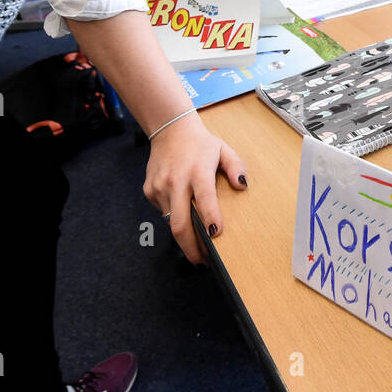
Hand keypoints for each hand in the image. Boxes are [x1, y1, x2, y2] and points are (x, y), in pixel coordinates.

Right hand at [142, 113, 247, 263]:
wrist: (169, 130)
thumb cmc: (200, 144)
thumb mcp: (224, 150)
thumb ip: (236, 167)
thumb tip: (242, 186)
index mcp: (198, 172)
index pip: (204, 200)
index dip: (209, 219)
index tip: (215, 235)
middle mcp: (176, 181)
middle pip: (180, 223)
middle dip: (191, 247)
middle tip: (202, 261)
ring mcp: (160, 187)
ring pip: (171, 221)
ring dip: (184, 234)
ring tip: (196, 242)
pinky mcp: (149, 191)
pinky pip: (163, 212)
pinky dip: (173, 216)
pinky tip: (182, 208)